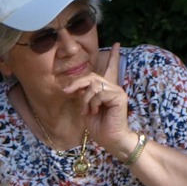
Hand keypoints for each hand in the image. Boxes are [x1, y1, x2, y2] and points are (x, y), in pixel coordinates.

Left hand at [64, 42, 136, 157]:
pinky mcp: (119, 97)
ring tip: (87, 111)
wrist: (111, 140)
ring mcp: (117, 91)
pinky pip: (99, 92)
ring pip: (94, 85)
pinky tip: (94, 111)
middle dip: (77, 83)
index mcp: (107, 90)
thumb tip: (77, 86)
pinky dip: (92, 102)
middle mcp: (113, 88)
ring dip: (85, 99)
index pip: (111, 69)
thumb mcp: (87, 108)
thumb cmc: (99, 128)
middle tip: (67, 92)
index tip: (117, 45)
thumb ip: (84, 95)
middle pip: (92, 76)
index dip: (113, 57)